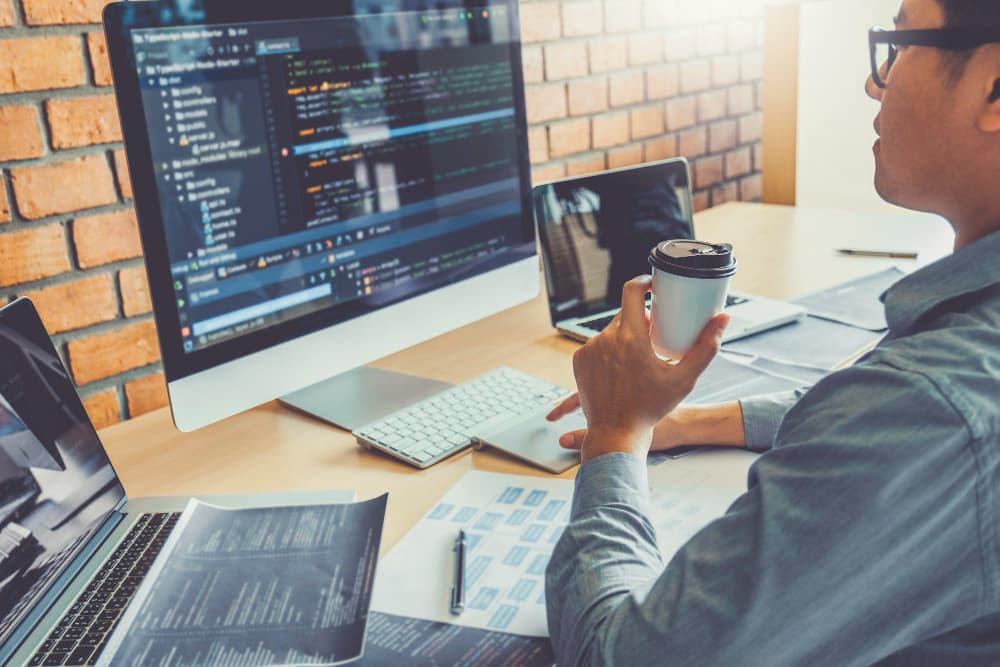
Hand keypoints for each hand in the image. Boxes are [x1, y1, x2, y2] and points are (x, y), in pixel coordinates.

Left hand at [566, 276, 728, 460]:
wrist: (616, 433)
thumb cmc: (651, 408)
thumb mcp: (685, 378)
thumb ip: (706, 347)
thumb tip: (723, 319)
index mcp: (630, 337)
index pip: (631, 291)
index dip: (643, 282)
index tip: (652, 285)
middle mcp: (605, 339)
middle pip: (624, 314)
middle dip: (640, 319)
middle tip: (654, 335)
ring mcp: (589, 350)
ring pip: (611, 331)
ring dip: (624, 337)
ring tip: (638, 358)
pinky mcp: (579, 360)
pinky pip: (597, 346)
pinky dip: (609, 351)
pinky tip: (620, 368)